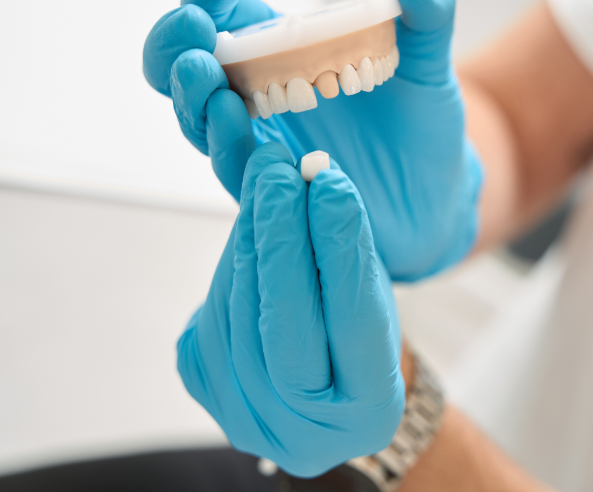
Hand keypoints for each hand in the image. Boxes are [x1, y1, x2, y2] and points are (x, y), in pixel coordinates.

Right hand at [143, 0, 482, 280]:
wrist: (437, 194)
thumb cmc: (422, 122)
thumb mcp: (430, 62)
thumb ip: (429, 11)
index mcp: (285, 50)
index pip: (229, 13)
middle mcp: (260, 95)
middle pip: (188, 64)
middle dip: (177, 42)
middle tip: (194, 25)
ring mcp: (261, 143)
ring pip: (199, 118)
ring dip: (193, 93)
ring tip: (203, 71)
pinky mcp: (274, 190)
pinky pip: (236, 169)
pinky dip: (228, 144)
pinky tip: (234, 119)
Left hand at [176, 142, 403, 476]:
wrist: (326, 389)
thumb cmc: (361, 336)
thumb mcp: (374, 300)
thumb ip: (348, 252)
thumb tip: (314, 180)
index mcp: (368, 413)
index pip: (353, 323)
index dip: (341, 250)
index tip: (332, 186)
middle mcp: (304, 432)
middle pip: (283, 327)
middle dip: (279, 239)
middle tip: (280, 171)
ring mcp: (248, 418)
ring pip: (238, 314)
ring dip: (249, 238)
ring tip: (265, 179)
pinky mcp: (207, 390)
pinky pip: (212, 315)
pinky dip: (232, 261)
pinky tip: (250, 223)